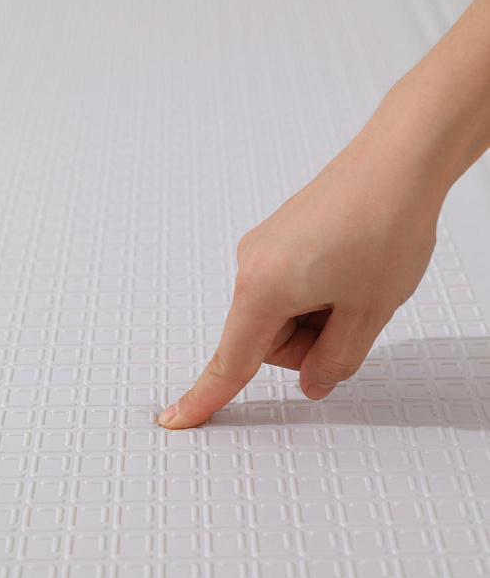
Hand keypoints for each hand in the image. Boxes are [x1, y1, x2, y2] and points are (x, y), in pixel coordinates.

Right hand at [157, 103, 447, 428]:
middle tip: (354, 316)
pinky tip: (351, 270)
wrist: (400, 159)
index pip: (231, 362)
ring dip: (319, 316)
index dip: (205, 398)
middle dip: (310, 343)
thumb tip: (314, 382)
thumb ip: (336, 361)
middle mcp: (252, 263)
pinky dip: (319, 293)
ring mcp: (266, 247)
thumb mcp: (368, 312)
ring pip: (283, 314)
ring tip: (357, 284)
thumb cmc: (384, 220)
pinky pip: (291, 287)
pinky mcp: (281, 237)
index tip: (179, 418)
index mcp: (262, 287)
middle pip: (268, 341)